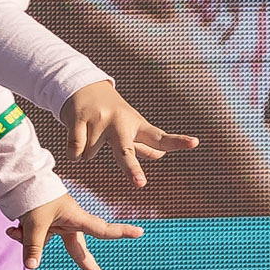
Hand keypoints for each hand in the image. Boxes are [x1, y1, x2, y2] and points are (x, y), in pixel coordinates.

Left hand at [8, 192, 141, 269]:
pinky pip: (33, 238)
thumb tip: (31, 267)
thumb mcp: (34, 223)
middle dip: (88, 265)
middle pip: (78, 249)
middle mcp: (70, 223)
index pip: (102, 229)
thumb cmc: (36, 197)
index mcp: (76, 218)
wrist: (21, 180)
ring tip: (16, 228)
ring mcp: (57, 224)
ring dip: (29, 239)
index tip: (140, 232)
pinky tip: (11, 228)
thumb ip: (33, 246)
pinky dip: (21, 234)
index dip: (121, 232)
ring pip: (46, 243)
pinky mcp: (44, 225)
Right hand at [61, 79, 197, 188]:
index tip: (195, 143)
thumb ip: (143, 143)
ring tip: (89, 131)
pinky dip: (74, 152)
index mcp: (137, 125)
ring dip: (87, 151)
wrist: (81, 86)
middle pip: (126, 151)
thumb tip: (160, 155)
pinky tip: (77, 134)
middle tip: (140, 184)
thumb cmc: (111, 112)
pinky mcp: (79, 118)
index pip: (160, 137)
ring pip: (90, 156)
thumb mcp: (130, 125)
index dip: (178, 141)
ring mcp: (100, 120)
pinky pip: (75, 151)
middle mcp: (121, 123)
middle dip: (132, 169)